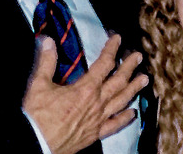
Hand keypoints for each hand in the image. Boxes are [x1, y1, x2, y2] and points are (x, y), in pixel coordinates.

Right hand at [23, 34, 148, 153]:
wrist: (37, 144)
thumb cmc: (37, 115)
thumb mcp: (39, 84)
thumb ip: (46, 61)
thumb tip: (47, 40)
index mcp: (86, 88)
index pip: (104, 64)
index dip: (112, 49)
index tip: (117, 38)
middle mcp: (97, 103)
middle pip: (119, 81)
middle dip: (129, 67)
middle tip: (138, 56)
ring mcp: (98, 119)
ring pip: (122, 101)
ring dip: (134, 88)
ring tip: (145, 80)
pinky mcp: (95, 134)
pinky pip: (115, 125)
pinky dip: (125, 118)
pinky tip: (133, 113)